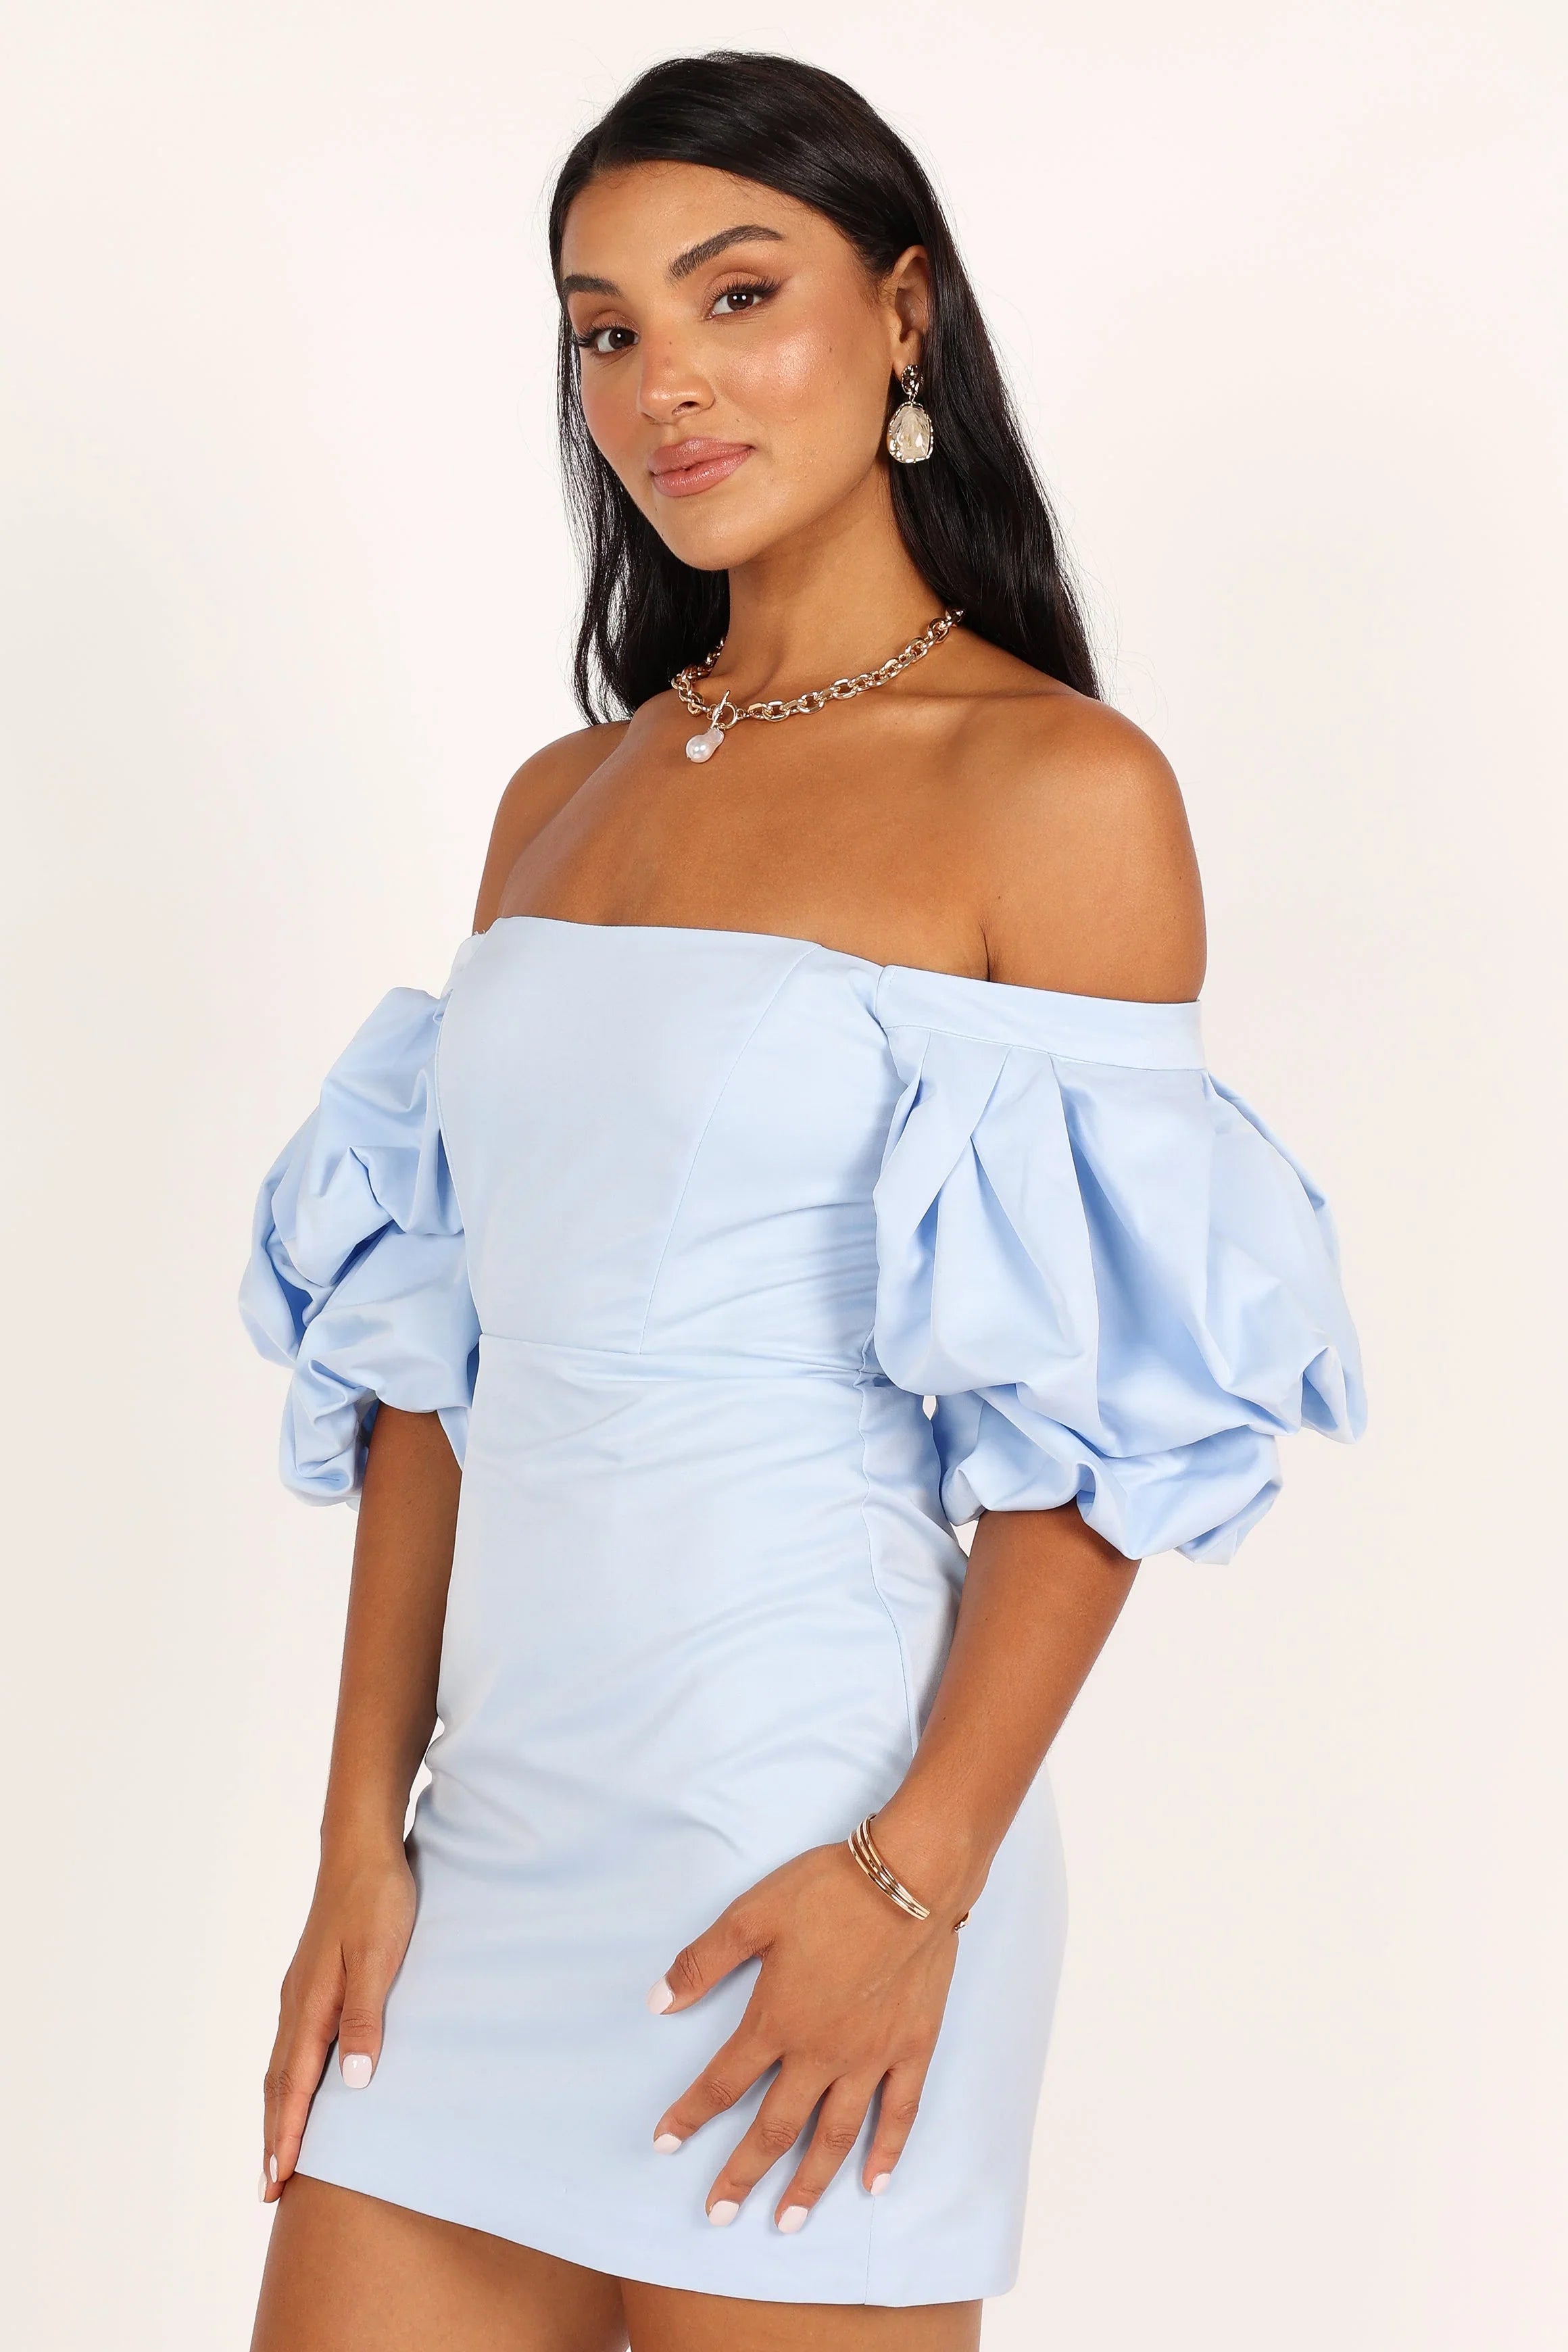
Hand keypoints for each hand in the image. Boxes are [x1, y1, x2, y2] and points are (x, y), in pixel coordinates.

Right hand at [259, 1843, 415, 2201]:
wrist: (362, 1846)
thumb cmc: (377, 1899)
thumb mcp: (380, 1957)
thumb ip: (365, 2017)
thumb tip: (354, 2081)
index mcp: (312, 2004)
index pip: (295, 2086)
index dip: (288, 2136)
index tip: (278, 2182)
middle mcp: (298, 2003)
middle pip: (279, 2084)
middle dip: (274, 2137)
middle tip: (269, 2189)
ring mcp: (303, 1990)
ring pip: (283, 2065)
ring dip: (280, 2111)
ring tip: (280, 2152)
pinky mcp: (313, 1978)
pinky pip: (295, 2044)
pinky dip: (291, 2079)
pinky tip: (302, 2085)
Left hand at [646, 1834, 965, 2231]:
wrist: (910, 1877)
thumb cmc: (828, 1889)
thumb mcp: (752, 1913)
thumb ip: (703, 1962)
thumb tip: (658, 2003)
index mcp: (777, 2021)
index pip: (723, 2083)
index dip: (690, 2115)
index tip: (665, 2144)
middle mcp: (821, 2053)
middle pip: (775, 2127)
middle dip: (743, 2174)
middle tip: (719, 2215)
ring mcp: (871, 2057)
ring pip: (835, 2136)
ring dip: (809, 2183)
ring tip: (788, 2221)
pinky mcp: (912, 2048)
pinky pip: (899, 2113)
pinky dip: (887, 2152)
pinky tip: (874, 2184)